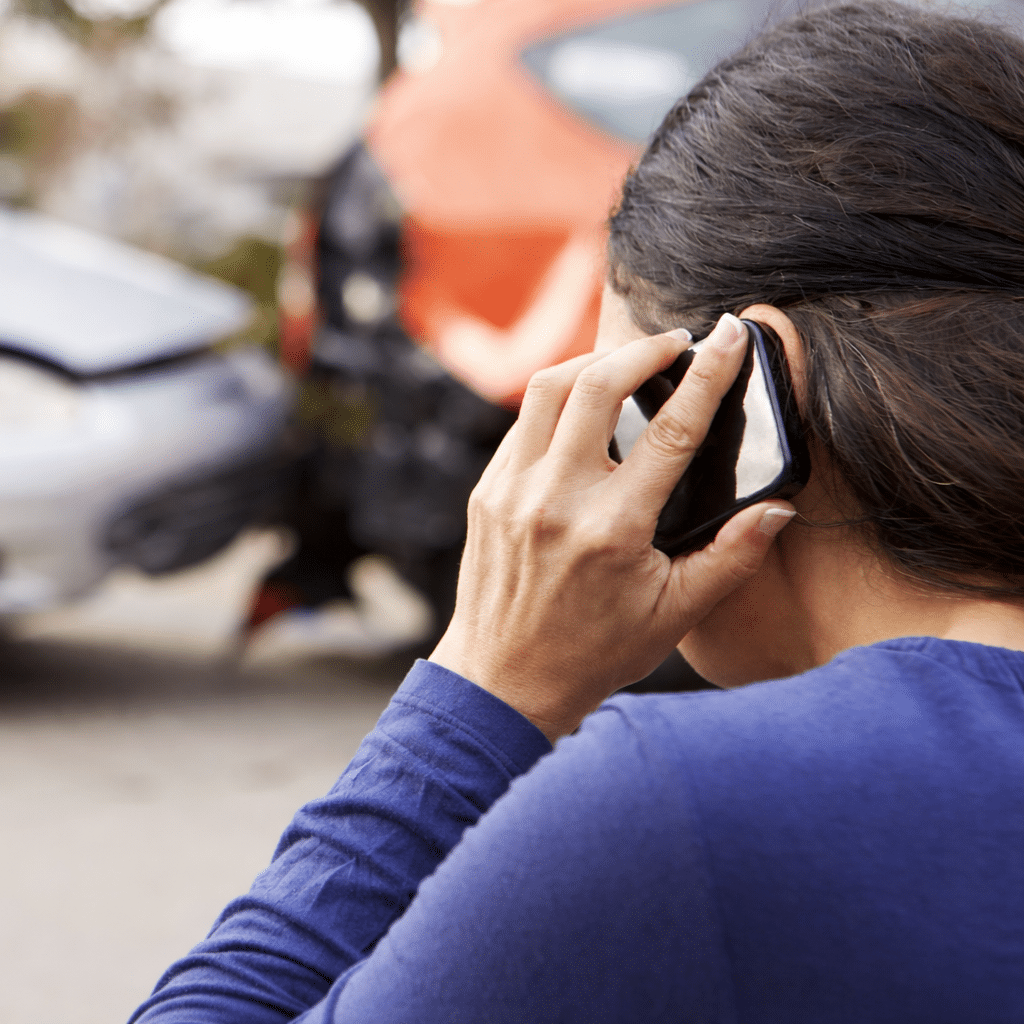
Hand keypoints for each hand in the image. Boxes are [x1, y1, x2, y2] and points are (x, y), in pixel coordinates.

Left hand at [429, 314, 795, 740]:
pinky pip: (522, 425)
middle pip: (596, 384)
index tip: (726, 337)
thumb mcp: (674, 614)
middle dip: (642, 349)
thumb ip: (732, 558)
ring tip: (626, 364)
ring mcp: (512, 492)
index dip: (706, 374)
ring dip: (592, 362)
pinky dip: (556, 404)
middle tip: (674, 343)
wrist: (504, 682)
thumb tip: (777, 509)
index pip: (672, 431)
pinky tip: (581, 411)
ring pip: (547, 390)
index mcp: (612, 528)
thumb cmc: (594, 653)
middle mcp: (556, 500)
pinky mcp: (486, 493)